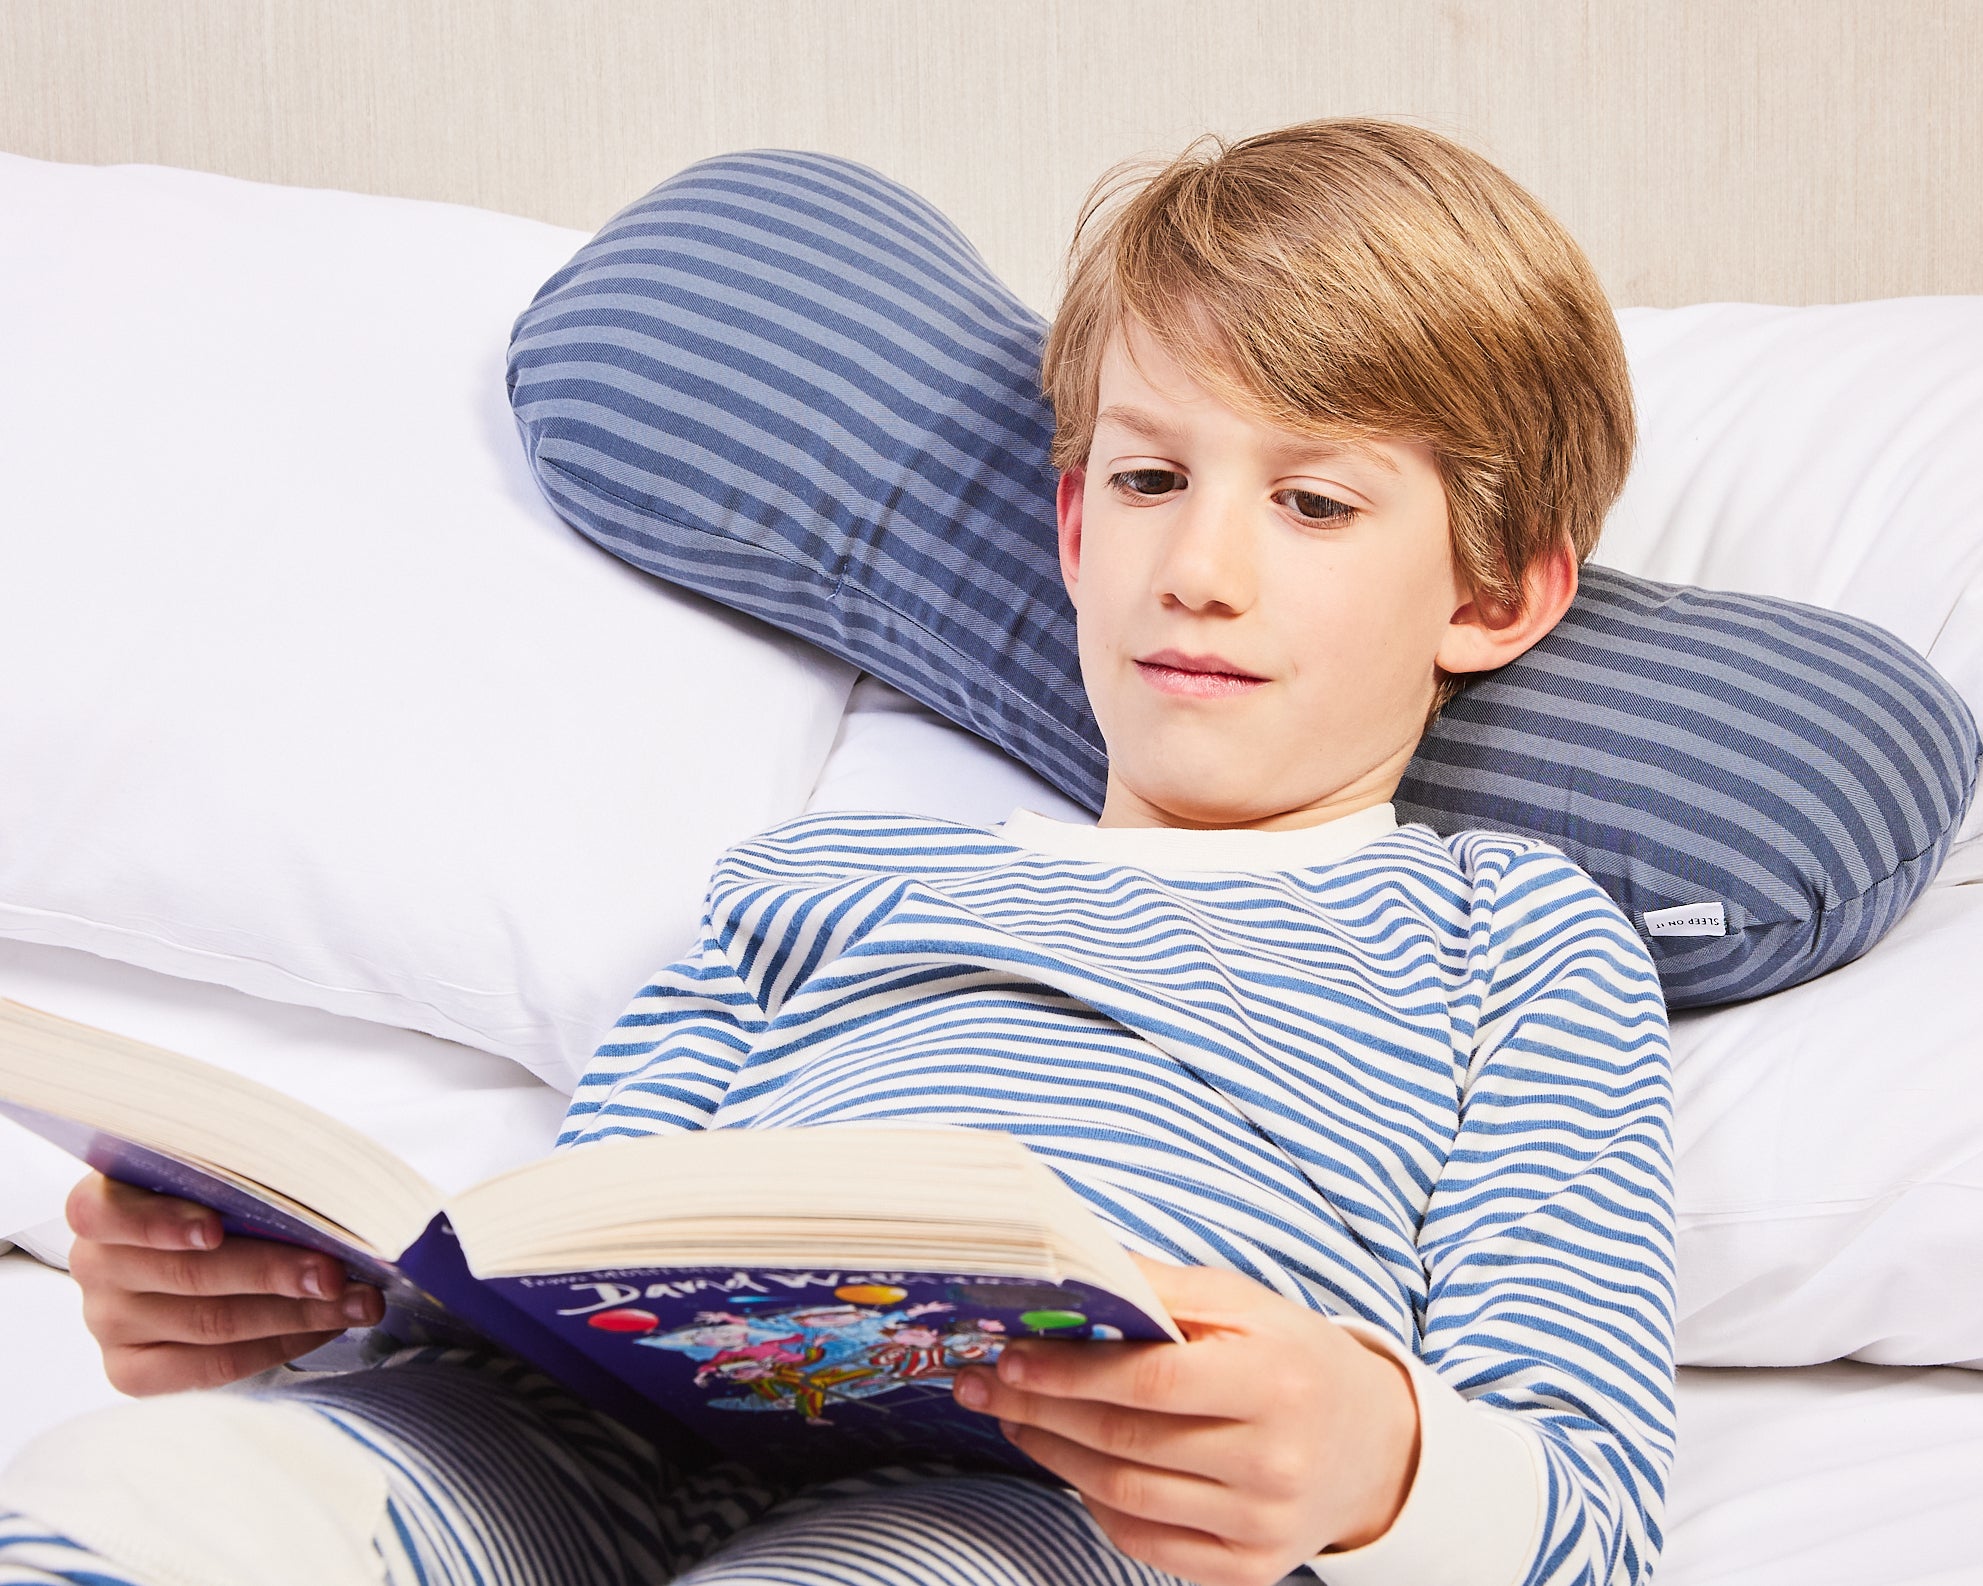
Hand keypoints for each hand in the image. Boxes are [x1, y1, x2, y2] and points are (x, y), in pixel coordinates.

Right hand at [65, 1172, 383, 1394]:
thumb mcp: (225, 1176)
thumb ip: (247, 1180)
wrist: (209, 1260)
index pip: (102, 1212)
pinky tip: (321, 1328)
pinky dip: (276, 1346)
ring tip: (355, 1303)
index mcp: (101, 1203)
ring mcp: (109, 1322)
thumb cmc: (225, 1200)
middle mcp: (95, 1265)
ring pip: (210, 1323)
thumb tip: (324, 1193)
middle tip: (335, 1274)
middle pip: (187, 1273)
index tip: (216, 1229)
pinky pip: (211, 1368)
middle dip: (273, 1272)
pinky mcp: (131, 1371)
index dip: (159, 1222)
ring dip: (295, 1313)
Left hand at [952, 1257, 1419, 1585]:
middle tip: (984, 1385)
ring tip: (1015, 1419)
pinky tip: (1071, 1464)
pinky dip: (1095, 1502)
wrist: (1370, 1446)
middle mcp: (1274, 1461)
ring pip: (1125, 1494)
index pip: (1151, 1381)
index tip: (1010, 1357)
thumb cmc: (1292, 1358)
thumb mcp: (1244, 1304)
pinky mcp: (1248, 1569)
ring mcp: (1262, 1524)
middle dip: (1041, 1411)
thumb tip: (1073, 1266)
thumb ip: (1160, 1288)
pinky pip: (1146, 1540)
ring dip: (1053, 1455)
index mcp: (1275, 1380)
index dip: (1071, 1372)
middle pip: (1127, 1441)